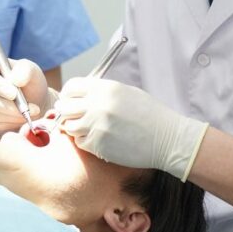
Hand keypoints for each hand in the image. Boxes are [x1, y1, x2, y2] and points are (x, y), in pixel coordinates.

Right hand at [0, 56, 51, 132]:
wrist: (34, 101)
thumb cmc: (30, 82)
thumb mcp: (32, 71)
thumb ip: (25, 70)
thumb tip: (15, 80)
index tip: (13, 93)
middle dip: (6, 105)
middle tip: (27, 108)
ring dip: (13, 114)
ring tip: (31, 111)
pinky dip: (12, 123)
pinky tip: (22, 117)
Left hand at [56, 77, 208, 180]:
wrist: (167, 138)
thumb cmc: (149, 115)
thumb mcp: (125, 92)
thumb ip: (101, 92)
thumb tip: (78, 95)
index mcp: (105, 88)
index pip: (71, 87)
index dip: (69, 95)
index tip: (72, 101)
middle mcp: (97, 104)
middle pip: (65, 107)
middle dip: (69, 112)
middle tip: (77, 117)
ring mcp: (96, 125)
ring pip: (69, 126)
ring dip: (76, 128)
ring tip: (91, 129)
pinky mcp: (98, 144)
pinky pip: (80, 142)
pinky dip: (86, 142)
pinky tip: (101, 140)